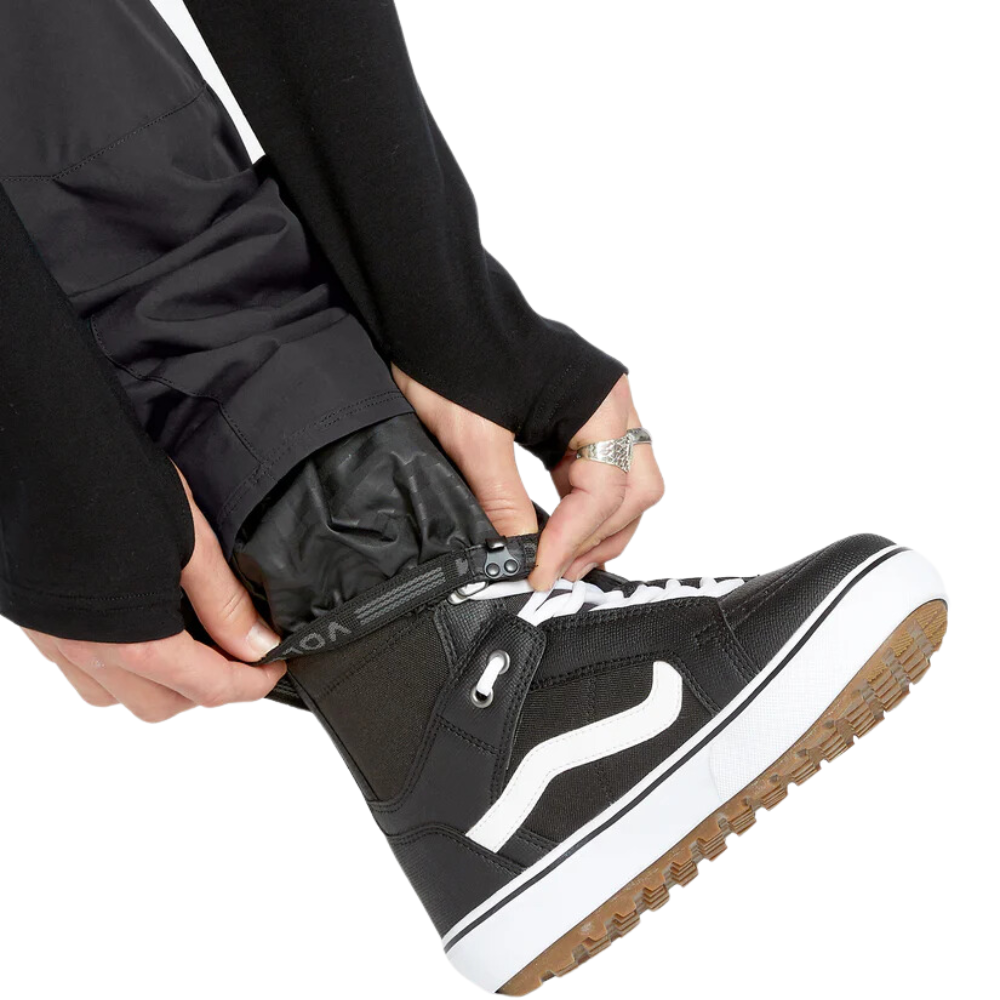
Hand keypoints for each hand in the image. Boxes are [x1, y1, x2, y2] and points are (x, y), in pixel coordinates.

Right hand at [23, 469, 285, 722]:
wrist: (42, 444)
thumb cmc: (117, 483)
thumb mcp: (193, 542)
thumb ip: (225, 604)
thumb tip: (258, 645)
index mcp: (134, 640)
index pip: (208, 689)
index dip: (252, 685)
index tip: (274, 669)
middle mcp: (88, 651)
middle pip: (161, 705)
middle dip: (205, 689)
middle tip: (234, 652)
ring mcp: (55, 639)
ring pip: (115, 695)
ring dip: (157, 683)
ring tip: (186, 641)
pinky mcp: (35, 621)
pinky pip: (80, 669)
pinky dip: (115, 665)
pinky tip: (135, 626)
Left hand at [392, 367, 662, 589]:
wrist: (433, 306)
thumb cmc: (451, 353)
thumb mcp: (472, 439)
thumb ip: (502, 500)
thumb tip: (519, 553)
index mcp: (599, 403)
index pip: (607, 491)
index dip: (575, 539)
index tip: (539, 571)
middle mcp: (611, 403)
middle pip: (635, 489)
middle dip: (599, 535)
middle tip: (554, 569)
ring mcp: (597, 407)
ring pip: (622, 482)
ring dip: (596, 524)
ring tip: (556, 558)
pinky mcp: (575, 412)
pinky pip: (595, 467)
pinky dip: (580, 502)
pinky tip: (554, 526)